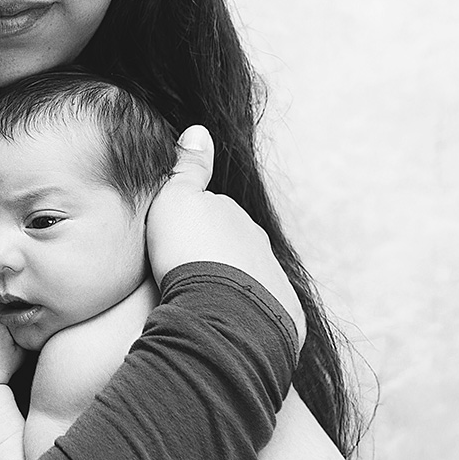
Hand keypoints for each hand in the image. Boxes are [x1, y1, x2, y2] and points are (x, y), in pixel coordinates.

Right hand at [146, 125, 305, 345]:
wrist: (220, 312)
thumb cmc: (188, 254)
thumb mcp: (175, 201)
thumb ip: (188, 168)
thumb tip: (199, 130)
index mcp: (234, 218)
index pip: (215, 217)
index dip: (193, 230)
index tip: (175, 245)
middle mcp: (259, 246)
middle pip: (236, 249)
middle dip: (217, 259)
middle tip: (187, 279)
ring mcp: (275, 283)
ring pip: (251, 282)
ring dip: (232, 290)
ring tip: (204, 308)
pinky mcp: (283, 318)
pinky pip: (265, 315)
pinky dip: (249, 318)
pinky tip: (226, 328)